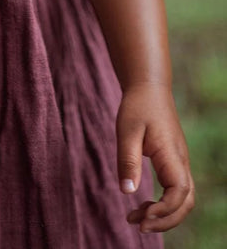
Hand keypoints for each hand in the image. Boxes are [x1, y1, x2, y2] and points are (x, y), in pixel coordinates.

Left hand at [117, 81, 194, 232]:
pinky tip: (144, 205)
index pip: (180, 192)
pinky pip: (176, 191)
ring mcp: (179, 163)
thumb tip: (127, 192)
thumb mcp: (127, 131)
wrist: (149, 87)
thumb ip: (128, 160)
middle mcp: (181, 162)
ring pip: (184, 199)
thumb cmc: (137, 106)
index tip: (141, 215)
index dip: (164, 210)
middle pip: (186, 203)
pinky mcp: (173, 163)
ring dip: (164, 214)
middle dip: (165, 220)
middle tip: (137, 225)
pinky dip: (164, 204)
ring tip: (136, 218)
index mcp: (172, 154)